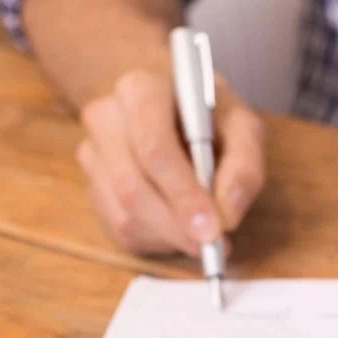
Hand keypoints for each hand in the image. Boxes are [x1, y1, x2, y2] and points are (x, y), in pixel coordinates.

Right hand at [76, 67, 265, 255]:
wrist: (169, 104)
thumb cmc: (210, 115)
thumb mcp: (243, 126)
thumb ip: (245, 167)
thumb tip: (227, 216)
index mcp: (141, 90)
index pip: (153, 148)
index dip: (184, 194)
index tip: (213, 228)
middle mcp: (105, 118)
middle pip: (132, 187)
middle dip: (177, 226)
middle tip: (214, 246)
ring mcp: (92, 154)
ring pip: (124, 214)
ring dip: (169, 238)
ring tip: (204, 238)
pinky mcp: (92, 185)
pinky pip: (120, 228)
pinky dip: (157, 241)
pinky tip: (181, 231)